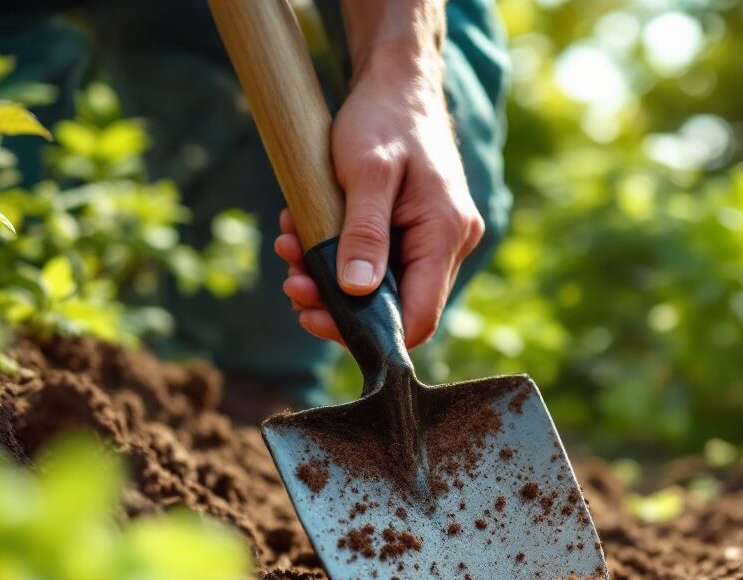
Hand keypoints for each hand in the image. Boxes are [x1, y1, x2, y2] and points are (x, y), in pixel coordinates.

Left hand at [274, 54, 484, 347]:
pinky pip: (381, 263)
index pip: (419, 316)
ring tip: (290, 248)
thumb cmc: (383, 118)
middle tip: (292, 284)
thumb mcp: (367, 171)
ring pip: (385, 287)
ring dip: (331, 278)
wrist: (397, 84)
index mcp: (446, 232)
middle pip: (399, 307)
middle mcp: (452, 243)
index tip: (316, 321)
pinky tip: (307, 234)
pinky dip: (341, 256)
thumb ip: (364, 232)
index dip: (371, 333)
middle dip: (338, 302)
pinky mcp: (419, 233)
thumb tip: (357, 292)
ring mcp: (438, 239)